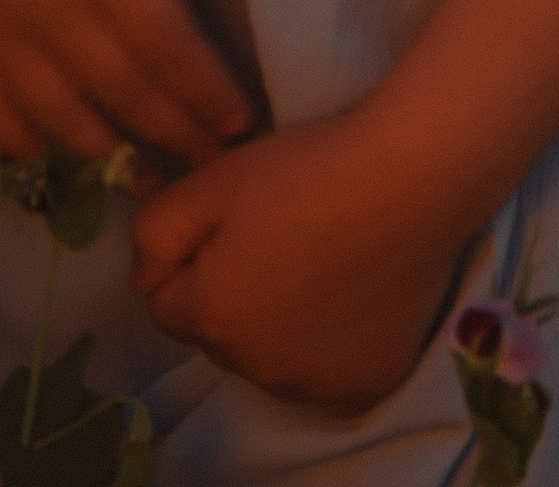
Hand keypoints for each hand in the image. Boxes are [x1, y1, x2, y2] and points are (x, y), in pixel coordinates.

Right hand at [0, 0, 254, 167]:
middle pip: (125, 94)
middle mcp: (46, 10)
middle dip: (177, 133)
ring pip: (64, 119)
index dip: (207, 92)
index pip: (168, 47)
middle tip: (215, 161)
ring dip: (114, 154)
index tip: (241, 120)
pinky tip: (60, 154)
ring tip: (153, 174)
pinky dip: (30, 143)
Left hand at [130, 115, 458, 412]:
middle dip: (231, 293)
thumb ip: (155, 231)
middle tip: (277, 234)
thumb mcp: (213, 181)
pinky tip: (349, 297)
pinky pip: (325, 375)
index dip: (190, 258)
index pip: (165, 303)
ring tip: (317, 260)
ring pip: (271, 358)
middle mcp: (255, 368)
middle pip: (220, 334)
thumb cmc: (307, 172)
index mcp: (211, 318)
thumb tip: (147, 274)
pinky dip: (329, 346)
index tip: (230, 222)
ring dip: (279, 324)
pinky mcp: (364, 385)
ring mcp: (314, 384)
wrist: (411, 180)